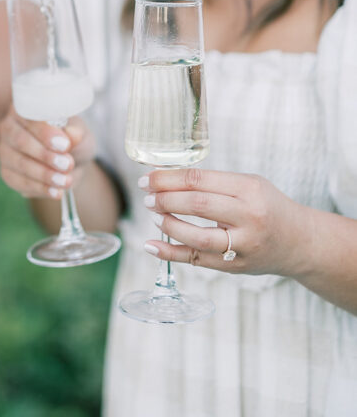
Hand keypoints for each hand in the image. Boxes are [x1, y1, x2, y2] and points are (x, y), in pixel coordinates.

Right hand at [0, 104, 95, 199]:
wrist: (69, 162)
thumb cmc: (72, 140)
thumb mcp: (80, 133)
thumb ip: (76, 133)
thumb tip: (72, 136)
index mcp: (25, 108)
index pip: (30, 118)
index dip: (45, 132)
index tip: (65, 145)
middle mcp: (9, 126)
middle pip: (20, 141)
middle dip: (45, 155)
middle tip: (67, 164)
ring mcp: (5, 150)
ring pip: (19, 163)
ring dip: (44, 175)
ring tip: (66, 181)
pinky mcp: (6, 171)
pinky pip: (18, 182)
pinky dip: (39, 188)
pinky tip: (56, 192)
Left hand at [140, 167, 307, 275]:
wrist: (300, 242)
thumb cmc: (268, 206)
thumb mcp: (249, 184)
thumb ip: (214, 183)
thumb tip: (167, 180)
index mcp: (249, 189)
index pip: (199, 180)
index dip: (168, 179)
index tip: (148, 179)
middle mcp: (248, 217)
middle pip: (197, 205)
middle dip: (165, 199)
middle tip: (147, 196)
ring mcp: (243, 246)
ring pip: (197, 236)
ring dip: (168, 224)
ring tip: (154, 215)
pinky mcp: (236, 268)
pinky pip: (197, 261)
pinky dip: (170, 253)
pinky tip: (151, 245)